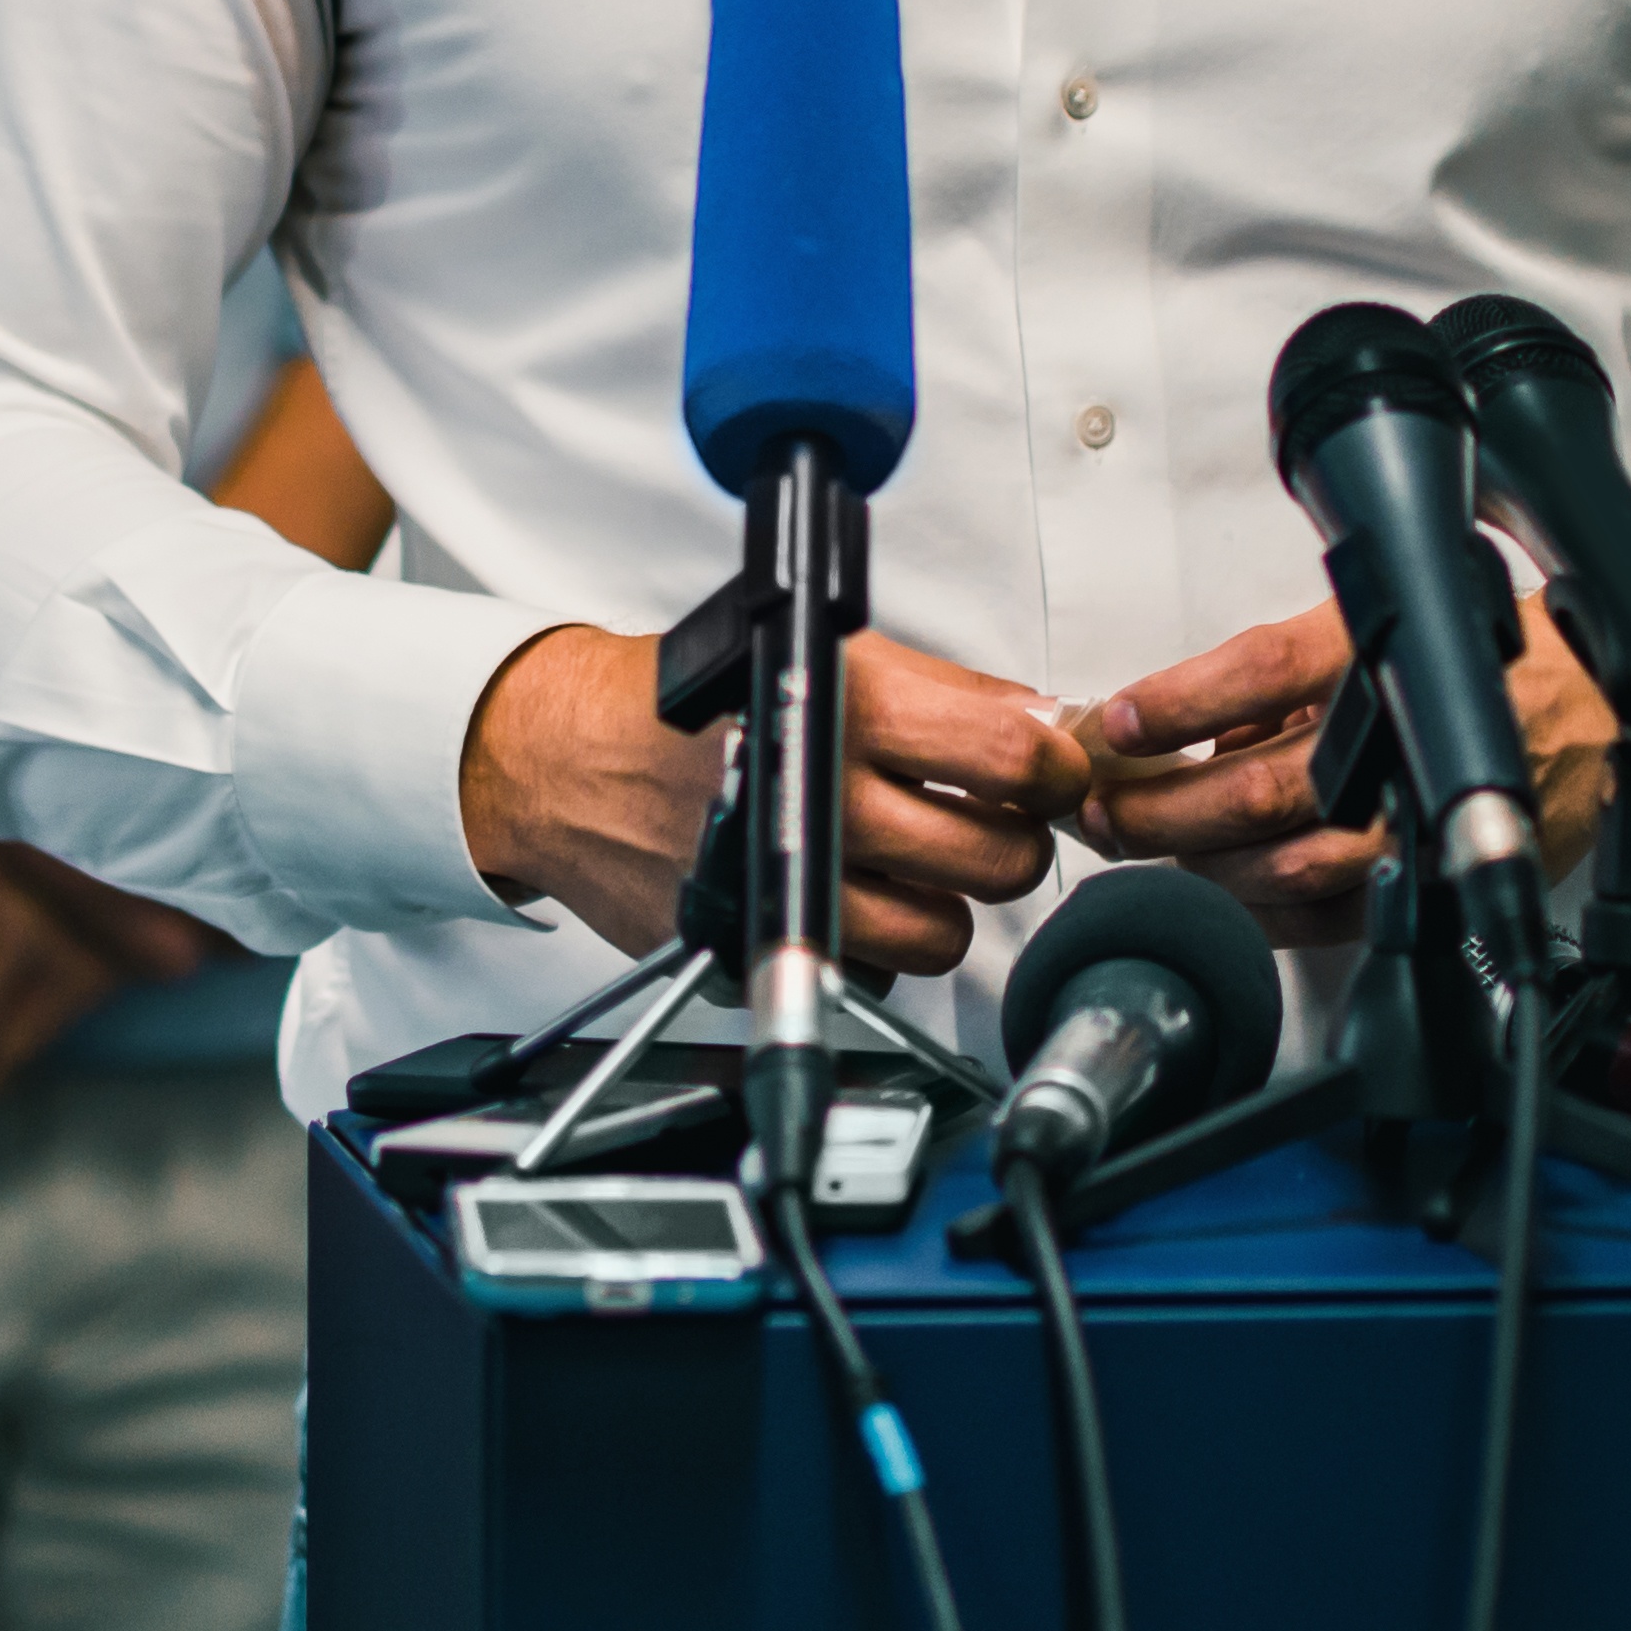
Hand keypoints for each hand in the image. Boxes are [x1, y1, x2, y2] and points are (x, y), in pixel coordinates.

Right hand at [458, 628, 1090, 976]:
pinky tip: (854, 896)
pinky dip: (877, 948)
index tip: (1050, 775)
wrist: (576, 759)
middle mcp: (823, 800)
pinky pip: (871, 974)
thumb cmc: (694, 701)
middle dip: (1013, 845)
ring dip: (947, 906)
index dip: (1054, 774)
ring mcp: (791, 882)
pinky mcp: (765, 941)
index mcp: (848, 708)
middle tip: (990, 821)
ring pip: (945, 936)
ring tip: (918, 865)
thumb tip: (1049, 727)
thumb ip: (951, 693)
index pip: (1015, 761)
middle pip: (998, 859)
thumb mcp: (830, 656)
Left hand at [1081, 594, 1616, 945]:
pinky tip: (1219, 894)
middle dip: (1161, 807)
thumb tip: (1192, 726)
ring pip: (1288, 863)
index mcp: (1389, 652)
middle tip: (1101, 808)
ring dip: (1200, 864)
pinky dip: (1262, 912)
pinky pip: (1332, 916)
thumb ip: (1283, 678)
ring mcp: (1424, 819)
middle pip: (1260, 786)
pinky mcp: (1438, 879)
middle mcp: (1406, 740)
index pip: (1264, 673)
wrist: (1595, 700)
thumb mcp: (1374, 626)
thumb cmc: (1477, 651)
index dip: (1181, 702)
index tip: (1118, 720)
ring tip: (1146, 850)